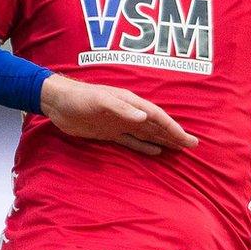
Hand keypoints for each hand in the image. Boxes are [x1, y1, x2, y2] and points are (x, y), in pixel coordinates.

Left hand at [40, 75, 197, 156]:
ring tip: (180, 148)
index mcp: (130, 103)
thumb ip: (122, 109)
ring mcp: (120, 123)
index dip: (173, 129)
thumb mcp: (100, 101)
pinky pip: (132, 141)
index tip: (187, 140)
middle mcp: (129, 113)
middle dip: (175, 135)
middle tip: (193, 145)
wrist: (57, 102)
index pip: (157, 117)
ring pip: (147, 134)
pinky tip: (156, 151)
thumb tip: (145, 117)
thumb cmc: (79, 98)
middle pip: (157, 126)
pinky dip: (145, 146)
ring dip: (163, 140)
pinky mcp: (109, 132)